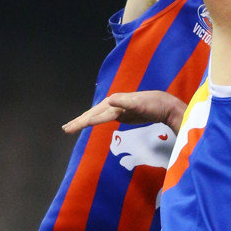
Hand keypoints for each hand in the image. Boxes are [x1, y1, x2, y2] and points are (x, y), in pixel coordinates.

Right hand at [62, 89, 185, 134]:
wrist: (164, 105)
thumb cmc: (153, 105)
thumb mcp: (140, 104)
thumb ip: (125, 103)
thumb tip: (109, 100)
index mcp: (114, 102)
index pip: (95, 114)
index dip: (83, 122)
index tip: (71, 128)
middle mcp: (113, 104)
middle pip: (92, 114)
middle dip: (78, 122)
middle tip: (65, 129)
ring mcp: (117, 109)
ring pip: (96, 116)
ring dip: (83, 121)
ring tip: (71, 127)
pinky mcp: (122, 114)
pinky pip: (103, 118)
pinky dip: (94, 121)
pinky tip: (89, 123)